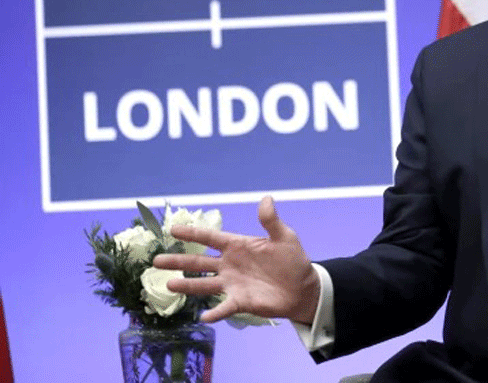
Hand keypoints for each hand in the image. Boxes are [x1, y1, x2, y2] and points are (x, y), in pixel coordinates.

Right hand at [153, 196, 319, 323]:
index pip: (210, 238)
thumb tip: (266, 199)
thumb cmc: (292, 260)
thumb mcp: (284, 237)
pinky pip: (224, 308)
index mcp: (237, 246)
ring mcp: (232, 284)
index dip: (192, 233)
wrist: (303, 288)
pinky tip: (204, 316)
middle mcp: (229, 265)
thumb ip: (271, 221)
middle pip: (199, 262)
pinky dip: (214, 313)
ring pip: (204, 284)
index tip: (172, 229)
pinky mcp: (240, 301)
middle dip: (178, 261)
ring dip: (187, 285)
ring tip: (169, 284)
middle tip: (156, 261)